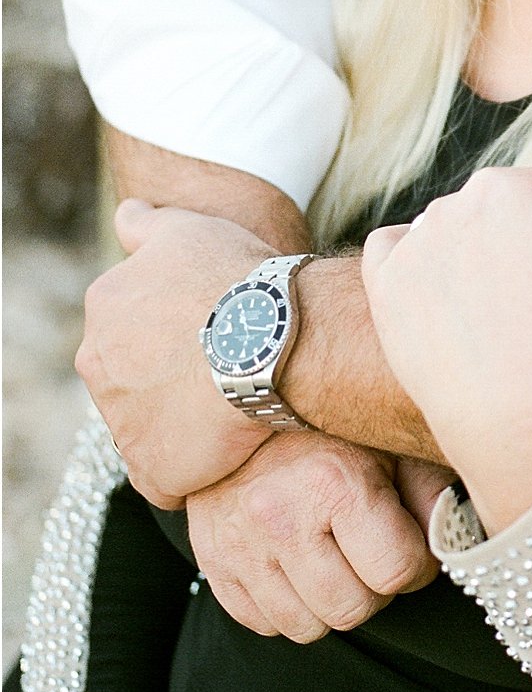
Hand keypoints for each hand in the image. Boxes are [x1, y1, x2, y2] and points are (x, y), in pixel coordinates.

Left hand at [76, 204, 271, 507]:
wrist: (273, 338)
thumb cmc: (236, 278)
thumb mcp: (188, 229)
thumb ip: (147, 224)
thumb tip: (127, 212)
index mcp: (105, 309)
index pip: (131, 331)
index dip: (175, 335)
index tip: (212, 333)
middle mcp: (98, 366)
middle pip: (134, 381)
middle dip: (171, 381)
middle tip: (226, 369)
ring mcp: (123, 422)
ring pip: (152, 429)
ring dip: (185, 423)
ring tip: (235, 405)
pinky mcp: (155, 468)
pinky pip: (169, 478)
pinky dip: (195, 468)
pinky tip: (229, 447)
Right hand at [186, 430, 439, 640]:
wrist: (244, 402)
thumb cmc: (330, 424)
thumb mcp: (391, 441)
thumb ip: (431, 492)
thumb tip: (458, 541)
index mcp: (335, 482)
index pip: (396, 573)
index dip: (414, 567)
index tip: (410, 547)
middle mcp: (281, 516)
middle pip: (351, 610)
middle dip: (373, 590)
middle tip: (371, 555)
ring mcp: (239, 543)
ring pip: (306, 627)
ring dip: (329, 603)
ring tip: (335, 559)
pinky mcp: (212, 560)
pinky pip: (261, 623)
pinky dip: (287, 606)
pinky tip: (298, 566)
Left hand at [363, 117, 531, 529]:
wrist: (507, 408)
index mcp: (505, 187)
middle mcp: (450, 204)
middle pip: (499, 213)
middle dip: (523, 243)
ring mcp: (412, 246)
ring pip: (451, 232)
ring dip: (474, 255)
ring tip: (500, 307)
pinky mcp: (384, 287)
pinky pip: (393, 252)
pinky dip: (416, 263)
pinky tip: (442, 290)